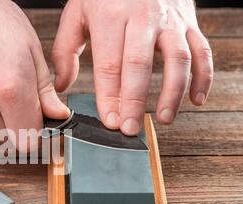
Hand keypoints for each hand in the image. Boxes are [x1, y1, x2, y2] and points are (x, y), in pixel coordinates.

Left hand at [52, 0, 212, 134]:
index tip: (109, 121)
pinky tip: (195, 100)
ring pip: (177, 59)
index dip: (109, 96)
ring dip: (172, 92)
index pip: (109, 64)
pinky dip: (203, 77)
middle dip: (135, 101)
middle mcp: (142, 17)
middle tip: (130, 129)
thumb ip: (65, 49)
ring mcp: (169, 20)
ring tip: (163, 119)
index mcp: (110, 17)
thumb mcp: (76, 12)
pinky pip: (202, 51)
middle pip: (139, 65)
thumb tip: (62, 86)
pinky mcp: (189, 22)